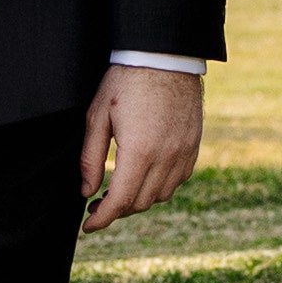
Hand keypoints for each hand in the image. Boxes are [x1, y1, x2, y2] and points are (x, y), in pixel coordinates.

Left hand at [81, 63, 204, 231]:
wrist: (165, 57)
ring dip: (140, 199)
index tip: (88, 226)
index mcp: (139, 151)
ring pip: (161, 195)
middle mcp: (166, 156)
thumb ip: (90, 159)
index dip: (102, 219)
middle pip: (141, 203)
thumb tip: (87, 192)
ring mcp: (184, 151)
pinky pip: (179, 179)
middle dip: (117, 209)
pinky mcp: (194, 145)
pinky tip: (146, 175)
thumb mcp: (97, 117)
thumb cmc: (126, 82)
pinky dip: (161, 186)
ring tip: (122, 189)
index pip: (120, 201)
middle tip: (98, 203)